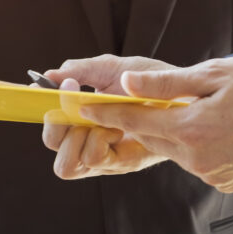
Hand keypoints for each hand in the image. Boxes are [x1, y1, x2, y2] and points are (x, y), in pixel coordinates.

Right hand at [41, 55, 174, 178]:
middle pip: (54, 155)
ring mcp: (106, 157)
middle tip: (74, 103)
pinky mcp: (124, 162)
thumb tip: (49, 75)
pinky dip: (97, 138)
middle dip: (57, 128)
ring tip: (101, 117)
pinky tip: (116, 123)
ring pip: (68, 164)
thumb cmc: (149, 82)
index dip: (46, 118)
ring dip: (78, 135)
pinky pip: (94, 158)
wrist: (186, 91)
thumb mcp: (113, 68)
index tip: (48, 91)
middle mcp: (91, 146)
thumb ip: (82, 70)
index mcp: (84, 125)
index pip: (52, 135)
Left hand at [77, 57, 232, 191]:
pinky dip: (198, 145)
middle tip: (134, 99)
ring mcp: (213, 175)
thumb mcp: (217, 74)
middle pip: (153, 136)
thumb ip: (168, 83)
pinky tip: (220, 127)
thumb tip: (126, 82)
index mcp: (192, 129)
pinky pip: (198, 162)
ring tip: (198, 108)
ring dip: (175, 130)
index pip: (135, 120)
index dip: (106, 111)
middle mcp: (198, 159)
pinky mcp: (227, 183)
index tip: (82, 105)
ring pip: (176, 150)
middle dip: (143, 118)